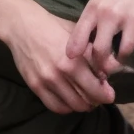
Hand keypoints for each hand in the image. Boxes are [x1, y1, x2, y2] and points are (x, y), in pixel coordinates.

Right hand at [4, 1, 115, 115]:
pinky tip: (70, 101)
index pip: (95, 88)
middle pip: (84, 101)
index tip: (110, 94)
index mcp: (73, 61)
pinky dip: (66, 107)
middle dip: (95, 101)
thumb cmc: (54, 27)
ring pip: (71, 106)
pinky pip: (54, 106)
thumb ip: (92, 54)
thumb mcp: (78, 36)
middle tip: (99, 97)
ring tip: (86, 100)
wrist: (23, 26)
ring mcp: (45, 82)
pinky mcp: (35, 86)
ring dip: (81, 106)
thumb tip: (107, 72)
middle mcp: (59, 75)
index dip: (105, 95)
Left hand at [66, 0, 133, 77]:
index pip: (75, 37)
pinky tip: (125, 56)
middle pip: (88, 49)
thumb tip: (87, 40)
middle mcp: (100, 14)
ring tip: (109, 70)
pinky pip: (126, 48)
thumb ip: (95, 17)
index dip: (74, 56)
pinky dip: (124, 57)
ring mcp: (117, 18)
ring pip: (103, 52)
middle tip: (97, 74)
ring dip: (107, 65)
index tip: (76, 67)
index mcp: (90, 9)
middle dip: (92, 66)